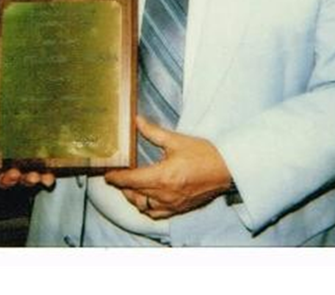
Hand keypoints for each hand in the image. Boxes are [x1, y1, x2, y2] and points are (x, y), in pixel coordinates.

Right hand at [0, 101, 55, 189]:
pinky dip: (46, 178)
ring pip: (23, 179)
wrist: (35, 91)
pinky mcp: (43, 160)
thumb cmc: (9, 100)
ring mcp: (25, 160)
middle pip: (1, 177)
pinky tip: (47, 176)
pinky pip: (44, 174)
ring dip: (26, 181)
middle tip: (12, 174)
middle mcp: (7, 156)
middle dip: (6, 180)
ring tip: (32, 176)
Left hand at [103, 116, 232, 218]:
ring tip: (130, 187)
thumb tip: (137, 121)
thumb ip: (154, 132)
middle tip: (118, 177)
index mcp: (162, 177)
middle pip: (133, 194)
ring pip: (143, 206)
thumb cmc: (204, 154)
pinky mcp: (180, 208)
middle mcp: (165, 194)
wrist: (227, 170)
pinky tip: (146, 199)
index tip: (107, 174)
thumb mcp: (177, 141)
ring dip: (133, 198)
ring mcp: (172, 204)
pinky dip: (147, 208)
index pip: (130, 180)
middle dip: (122, 186)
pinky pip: (157, 214)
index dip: (115, 178)